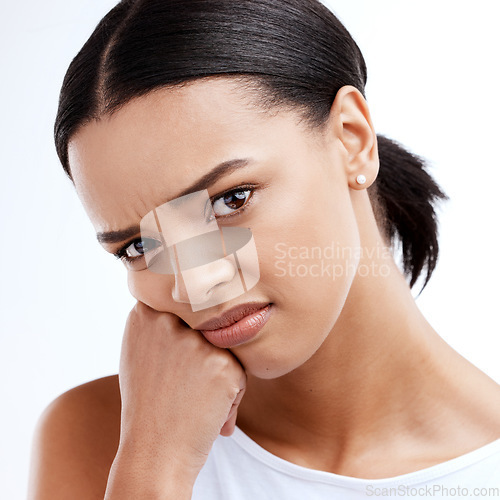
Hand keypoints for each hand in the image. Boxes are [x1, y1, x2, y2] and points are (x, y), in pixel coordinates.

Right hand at [114, 300, 246, 488]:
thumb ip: (160, 318)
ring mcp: (196, 342)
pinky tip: (210, 409)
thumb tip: (186, 295)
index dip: (190, 316)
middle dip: (204, 346)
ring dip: (218, 369)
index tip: (184, 344)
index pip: (183, 297)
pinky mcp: (223, 364)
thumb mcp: (140, 348)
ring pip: (225, 345)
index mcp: (145, 313)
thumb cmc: (149, 400)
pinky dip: (231, 392)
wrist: (156, 450)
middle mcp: (169, 321)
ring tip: (194, 395)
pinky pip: (238, 370)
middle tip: (184, 380)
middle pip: (208, 320)